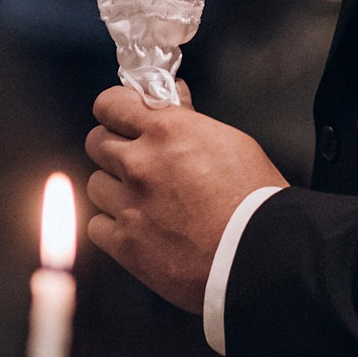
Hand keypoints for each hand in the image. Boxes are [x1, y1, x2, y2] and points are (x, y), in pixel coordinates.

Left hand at [83, 82, 286, 312]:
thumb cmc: (256, 201)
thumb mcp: (231, 144)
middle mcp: (141, 163)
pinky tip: (140, 229)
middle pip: (97, 142)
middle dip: (115, 148)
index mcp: (167, 131)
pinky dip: (114, 227)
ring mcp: (130, 205)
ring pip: (96, 184)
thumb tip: (173, 98)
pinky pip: (97, 225)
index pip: (110, 104)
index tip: (122, 119)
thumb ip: (189, 120)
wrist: (261, 258)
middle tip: (137, 162)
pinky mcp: (126, 245)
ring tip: (145, 201)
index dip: (116, 111)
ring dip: (115, 189)